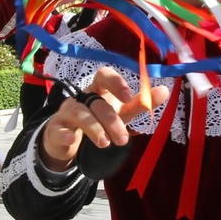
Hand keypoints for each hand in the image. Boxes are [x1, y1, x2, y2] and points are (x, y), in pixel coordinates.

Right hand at [40, 68, 170, 170]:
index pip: (104, 76)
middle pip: (97, 101)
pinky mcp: (55, 129)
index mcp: (99, 90)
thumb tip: (165, 90)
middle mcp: (83, 98)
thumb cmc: (98, 120)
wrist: (68, 140)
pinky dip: (65, 134)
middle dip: (111, 119)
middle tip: (123, 139)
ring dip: (94, 128)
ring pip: (80, 114)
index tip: (128, 96)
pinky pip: (59, 130)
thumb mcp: (120, 113)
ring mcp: (67, 112)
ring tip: (105, 143)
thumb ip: (140, 104)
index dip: (116, 83)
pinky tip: (73, 140)